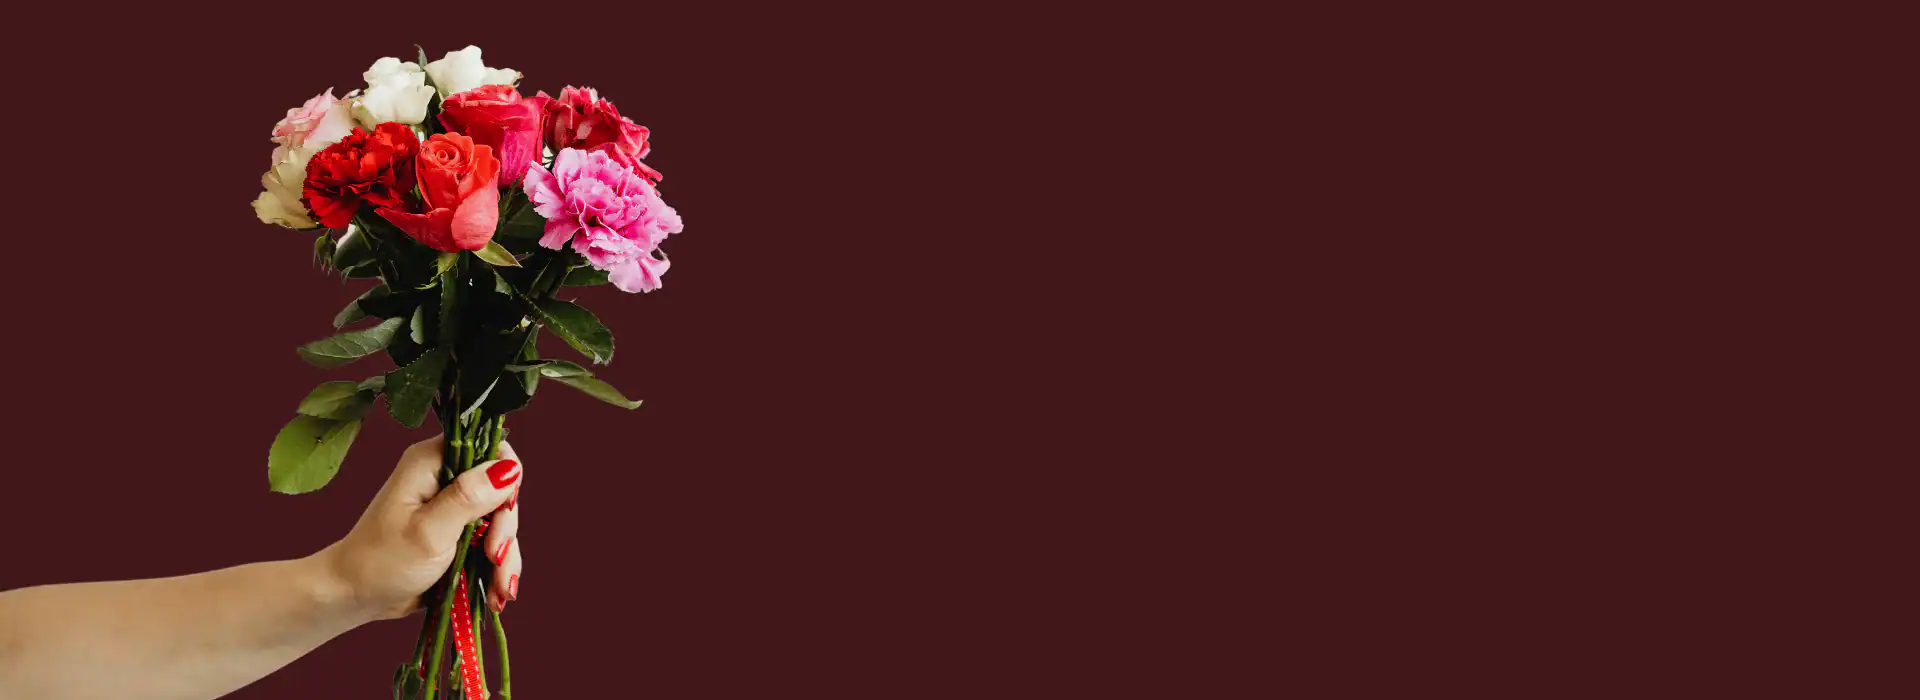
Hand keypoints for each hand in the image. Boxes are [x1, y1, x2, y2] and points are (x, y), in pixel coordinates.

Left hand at [316, 437, 524, 620]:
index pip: (489, 449)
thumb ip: (469, 497)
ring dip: (505, 555)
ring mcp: (452, 508)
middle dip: (504, 529)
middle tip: (494, 557)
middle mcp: (444, 478)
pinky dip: (496, 567)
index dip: (506, 478)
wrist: (355, 596)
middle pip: (501, 490)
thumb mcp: (428, 531)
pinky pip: (490, 543)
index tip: (501, 514)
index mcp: (431, 463)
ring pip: (499, 521)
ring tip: (499, 589)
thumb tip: (509, 468)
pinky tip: (496, 592)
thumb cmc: (381, 562)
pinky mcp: (457, 533)